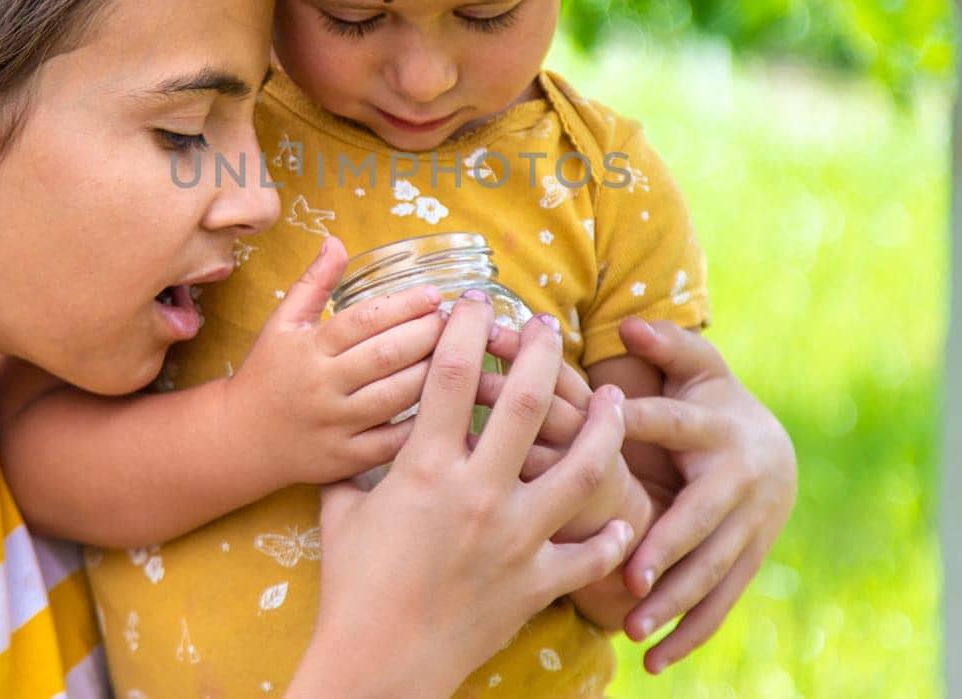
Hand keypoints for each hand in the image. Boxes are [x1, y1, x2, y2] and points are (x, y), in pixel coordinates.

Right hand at [226, 237, 443, 485]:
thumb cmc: (268, 373)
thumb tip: (337, 240)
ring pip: (394, 397)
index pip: (364, 320)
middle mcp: (322, 385)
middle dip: (427, 334)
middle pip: (385, 355)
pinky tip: (445, 404)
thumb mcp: (282, 323)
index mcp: (309, 348)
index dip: (403, 305)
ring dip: (431, 373)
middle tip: (454, 322)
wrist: (240, 438)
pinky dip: (421, 424)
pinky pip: (392, 442)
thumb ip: (314, 282)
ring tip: (456, 355)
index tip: (434, 295)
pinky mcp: (345, 459)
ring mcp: (335, 425)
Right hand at [289, 297, 634, 697]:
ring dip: (605, 426)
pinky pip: (587, 555)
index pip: (452, 372)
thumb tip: (352, 436)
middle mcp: (477, 492)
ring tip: (616, 399)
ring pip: (581, 467)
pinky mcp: (535, 584)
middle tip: (550, 327)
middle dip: (543, 352)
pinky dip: (610, 537)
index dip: (468, 326)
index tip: (477, 300)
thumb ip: (353, 467)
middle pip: (527, 401)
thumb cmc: (350, 589)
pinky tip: (622, 516)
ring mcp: (514, 538)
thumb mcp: (339, 512)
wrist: (375, 666)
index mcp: (424, 467)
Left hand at [615, 318, 797, 671]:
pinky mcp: (749, 562)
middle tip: (628, 578)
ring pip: (713, 570)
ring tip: (632, 628)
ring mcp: (750, 526)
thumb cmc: (712, 402)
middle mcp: (740, 479)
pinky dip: (691, 633)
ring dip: (675, 602)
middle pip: (703, 519)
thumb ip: (665, 347)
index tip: (600, 442)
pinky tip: (655, 661)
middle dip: (668, 549)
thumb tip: (629, 325)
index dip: (639, 426)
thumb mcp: (697, 368)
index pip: (674, 426)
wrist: (776, 451)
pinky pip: (721, 603)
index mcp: (717, 426)